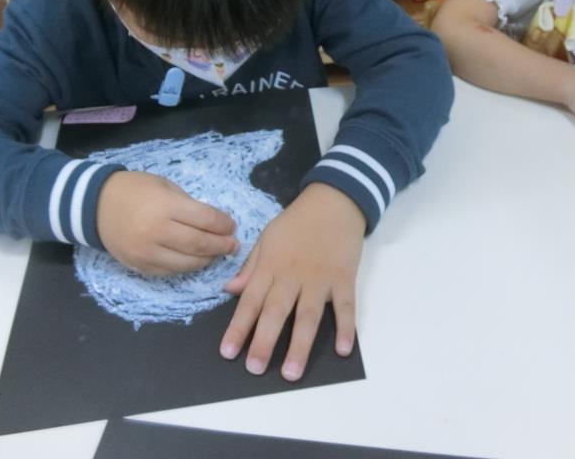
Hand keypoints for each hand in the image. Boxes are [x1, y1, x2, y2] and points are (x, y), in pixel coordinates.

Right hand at [96, 170, 238, 274]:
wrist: (96, 205)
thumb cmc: (135, 190)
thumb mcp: (164, 186)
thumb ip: (188, 205)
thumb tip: (215, 223)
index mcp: (165, 206)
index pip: (205, 219)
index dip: (224, 225)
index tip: (232, 226)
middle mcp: (157, 232)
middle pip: (200, 245)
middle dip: (222, 246)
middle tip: (233, 245)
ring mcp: (147, 253)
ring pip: (188, 264)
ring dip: (208, 260)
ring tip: (217, 254)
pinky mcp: (140, 266)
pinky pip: (171, 272)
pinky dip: (187, 267)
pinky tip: (195, 260)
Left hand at [219, 183, 365, 381]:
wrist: (334, 201)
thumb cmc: (297, 221)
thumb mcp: (267, 237)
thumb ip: (251, 266)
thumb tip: (230, 290)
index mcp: (271, 266)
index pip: (250, 301)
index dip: (238, 327)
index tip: (228, 352)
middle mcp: (293, 275)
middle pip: (276, 312)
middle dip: (264, 342)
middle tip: (255, 369)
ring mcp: (320, 278)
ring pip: (308, 315)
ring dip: (300, 344)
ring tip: (292, 372)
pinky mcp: (344, 278)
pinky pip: (345, 306)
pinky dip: (346, 327)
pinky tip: (344, 349)